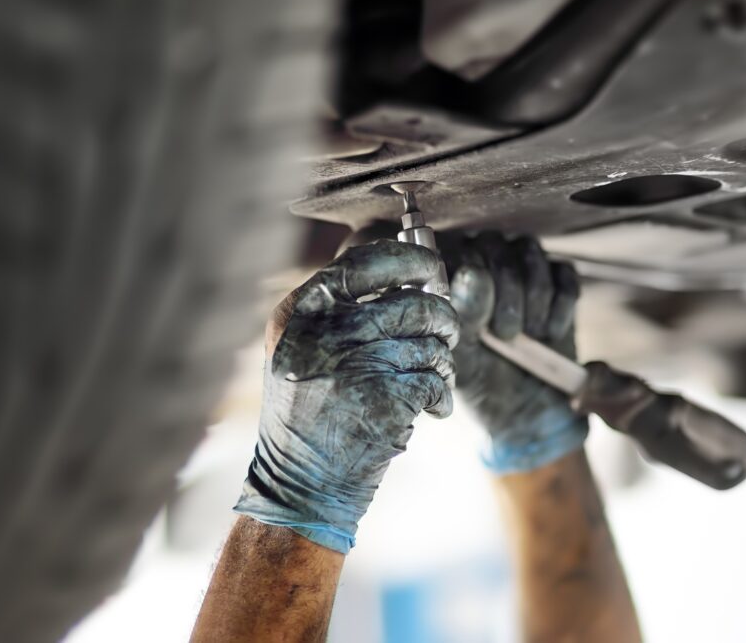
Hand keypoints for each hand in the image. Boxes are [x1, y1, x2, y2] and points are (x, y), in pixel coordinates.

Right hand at [234, 240, 459, 552]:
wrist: (298, 485)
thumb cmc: (309, 413)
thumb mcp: (303, 350)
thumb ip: (344, 310)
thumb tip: (416, 276)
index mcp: (300, 312)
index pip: (365, 262)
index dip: (409, 259)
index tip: (432, 268)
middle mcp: (323, 333)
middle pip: (411, 302)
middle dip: (442, 317)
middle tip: (447, 333)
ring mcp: (352, 366)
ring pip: (430, 342)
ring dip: (443, 360)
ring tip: (434, 377)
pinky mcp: (382, 402)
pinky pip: (435, 381)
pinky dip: (442, 396)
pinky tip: (433, 409)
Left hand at [447, 233, 587, 473]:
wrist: (525, 413)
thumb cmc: (481, 380)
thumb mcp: (464, 353)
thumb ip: (464, 312)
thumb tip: (474, 271)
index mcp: (450, 276)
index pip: (455, 247)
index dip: (471, 280)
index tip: (479, 322)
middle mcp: (484, 264)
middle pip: (494, 244)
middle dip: (504, 292)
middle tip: (506, 335)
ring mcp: (522, 270)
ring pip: (529, 252)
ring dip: (533, 297)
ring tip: (527, 335)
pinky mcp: (558, 284)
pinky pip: (563, 272)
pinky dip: (560, 306)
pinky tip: (551, 334)